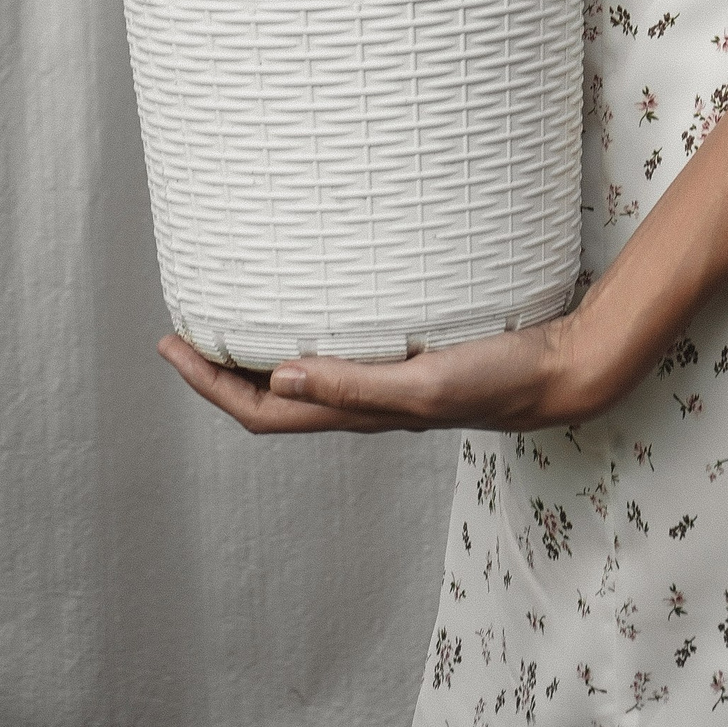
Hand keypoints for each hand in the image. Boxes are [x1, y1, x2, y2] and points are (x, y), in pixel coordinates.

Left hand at [156, 306, 614, 434]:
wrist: (557, 374)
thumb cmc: (497, 380)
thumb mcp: (421, 382)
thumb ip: (355, 384)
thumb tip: (278, 378)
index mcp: (357, 413)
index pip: (260, 411)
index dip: (209, 384)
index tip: (170, 346)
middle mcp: (361, 403)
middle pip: (269, 401)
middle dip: (218, 372)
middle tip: (183, 331)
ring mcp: (383, 384)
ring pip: (300, 383)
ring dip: (256, 360)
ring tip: (233, 323)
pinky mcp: (407, 361)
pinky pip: (338, 358)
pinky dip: (305, 342)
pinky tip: (313, 314)